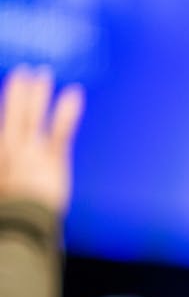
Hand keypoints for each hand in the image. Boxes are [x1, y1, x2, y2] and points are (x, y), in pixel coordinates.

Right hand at [0, 65, 84, 215]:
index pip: (4, 119)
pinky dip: (67, 110)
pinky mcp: (53, 160)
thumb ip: (9, 164)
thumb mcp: (5, 184)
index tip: (12, 86)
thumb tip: (11, 152)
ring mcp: (32, 152)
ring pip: (34, 115)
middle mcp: (11, 147)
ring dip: (38, 93)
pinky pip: (60, 130)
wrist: (22, 224)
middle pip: (13, 112)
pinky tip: (74, 93)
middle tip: (24, 71)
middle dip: (18, 90)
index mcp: (0, 152)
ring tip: (43, 75)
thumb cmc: (7, 213)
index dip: (8, 101)